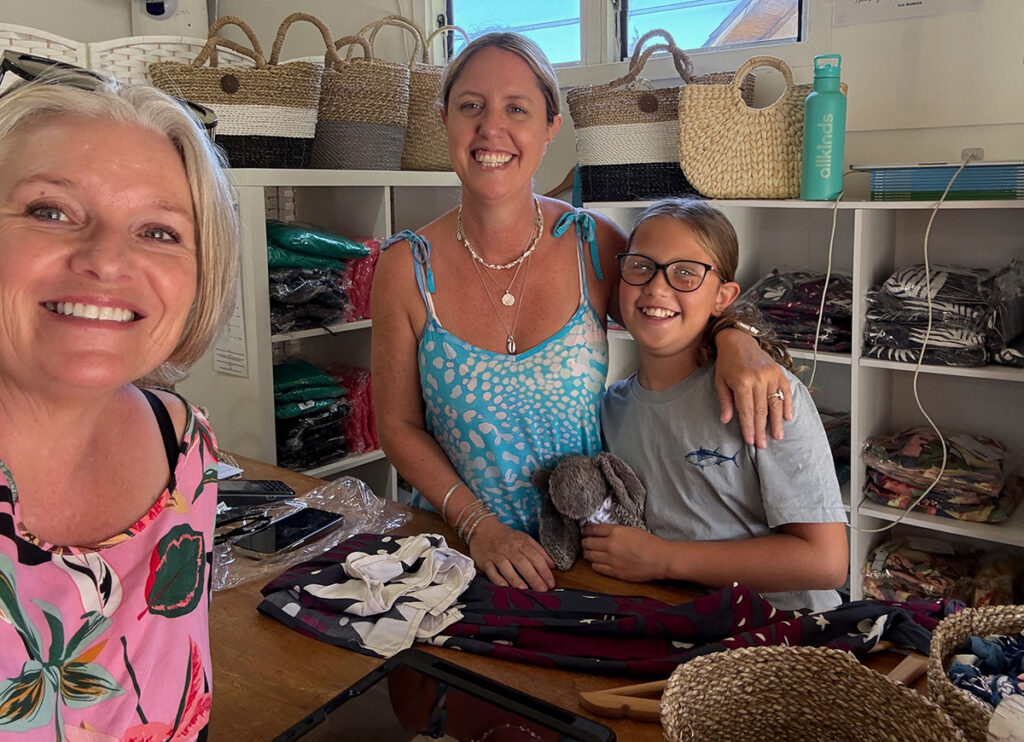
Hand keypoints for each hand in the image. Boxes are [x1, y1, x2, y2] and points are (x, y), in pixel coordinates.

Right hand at [469, 518, 555, 590]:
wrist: (483, 529)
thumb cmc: (506, 536)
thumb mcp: (524, 539)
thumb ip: (539, 551)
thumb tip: (552, 565)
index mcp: (521, 542)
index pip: (535, 557)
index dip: (544, 571)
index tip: (551, 583)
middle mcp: (509, 549)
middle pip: (523, 564)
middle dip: (534, 578)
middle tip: (542, 590)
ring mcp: (497, 555)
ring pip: (507, 568)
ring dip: (516, 579)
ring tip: (525, 590)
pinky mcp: (485, 561)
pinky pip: (491, 571)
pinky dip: (497, 579)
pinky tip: (504, 586)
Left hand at [581, 524, 664, 581]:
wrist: (659, 559)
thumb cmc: (649, 543)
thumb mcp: (631, 530)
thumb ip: (615, 531)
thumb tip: (603, 533)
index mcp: (615, 532)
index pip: (593, 530)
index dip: (586, 530)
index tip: (584, 531)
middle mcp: (610, 545)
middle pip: (588, 543)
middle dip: (585, 542)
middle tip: (585, 542)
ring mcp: (610, 559)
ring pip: (589, 556)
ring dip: (588, 553)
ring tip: (589, 552)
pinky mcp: (613, 572)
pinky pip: (596, 568)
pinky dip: (594, 564)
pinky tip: (597, 562)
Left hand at [713, 328, 792, 447]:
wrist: (738, 341)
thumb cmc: (727, 363)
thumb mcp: (720, 381)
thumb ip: (725, 401)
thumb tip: (726, 420)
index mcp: (742, 382)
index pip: (746, 410)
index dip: (748, 427)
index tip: (750, 441)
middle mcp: (758, 379)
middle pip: (761, 410)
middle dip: (762, 430)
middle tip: (763, 445)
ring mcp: (770, 375)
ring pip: (775, 403)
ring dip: (777, 422)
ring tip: (778, 436)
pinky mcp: (779, 372)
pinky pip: (786, 391)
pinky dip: (788, 404)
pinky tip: (787, 418)